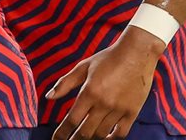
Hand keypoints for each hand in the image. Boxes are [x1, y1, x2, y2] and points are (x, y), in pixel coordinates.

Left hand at [48, 27, 164, 139]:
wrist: (136, 54)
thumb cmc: (107, 59)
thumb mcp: (82, 67)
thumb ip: (65, 83)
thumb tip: (49, 97)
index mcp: (89, 92)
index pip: (72, 120)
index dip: (62, 133)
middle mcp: (103, 104)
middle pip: (86, 131)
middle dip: (75, 139)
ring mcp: (119, 109)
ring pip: (102, 133)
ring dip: (91, 138)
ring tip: (84, 138)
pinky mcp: (133, 112)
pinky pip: (121, 133)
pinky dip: (111, 138)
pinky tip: (104, 138)